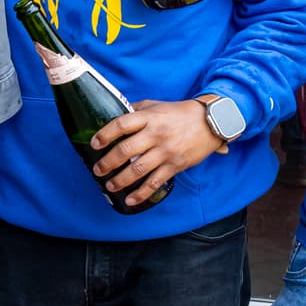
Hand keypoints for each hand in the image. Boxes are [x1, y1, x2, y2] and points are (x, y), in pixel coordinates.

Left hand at [87, 98, 223, 207]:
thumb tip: (113, 115)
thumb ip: (135, 110)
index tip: (94, 144)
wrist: (211, 122)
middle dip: (108, 162)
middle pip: (126, 150)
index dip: (105, 134)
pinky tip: (130, 200)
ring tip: (109, 185)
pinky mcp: (175, 166)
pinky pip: (155, 182)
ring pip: (138, 169)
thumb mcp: (155, 105)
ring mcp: (166, 152)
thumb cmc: (179, 113)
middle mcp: (156, 135)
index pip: (121, 125)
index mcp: (149, 118)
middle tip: (97, 169)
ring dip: (120, 180)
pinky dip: (141, 193)